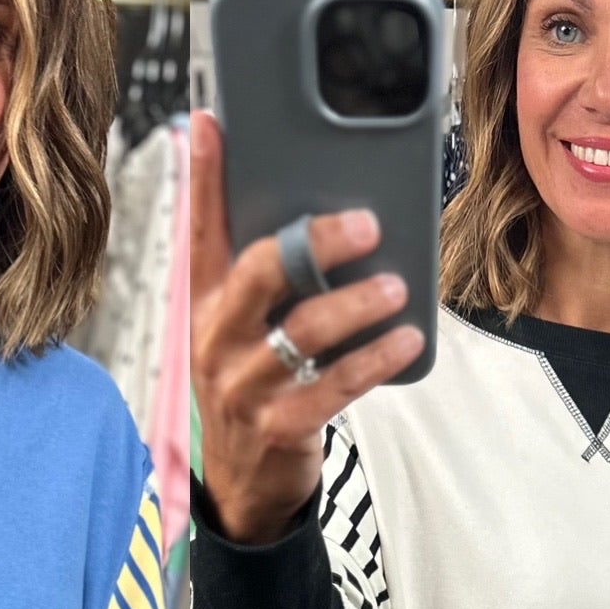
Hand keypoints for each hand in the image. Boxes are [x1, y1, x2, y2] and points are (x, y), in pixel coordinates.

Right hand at [188, 110, 424, 545]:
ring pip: (303, 330)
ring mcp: (243, 386)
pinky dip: (376, 358)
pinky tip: (408, 339)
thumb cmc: (256, 389)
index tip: (211, 122)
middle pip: (260, 272)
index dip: (203, 176)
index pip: (200, 232)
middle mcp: (214, 339)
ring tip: (396, 287)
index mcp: (202, 305)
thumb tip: (321, 223)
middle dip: (314, 241)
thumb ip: (264, 285)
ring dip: (357, 304)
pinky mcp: (280, 426)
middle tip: (365, 224)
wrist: (246, 486)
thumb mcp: (241, 334)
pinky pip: (336, 384)